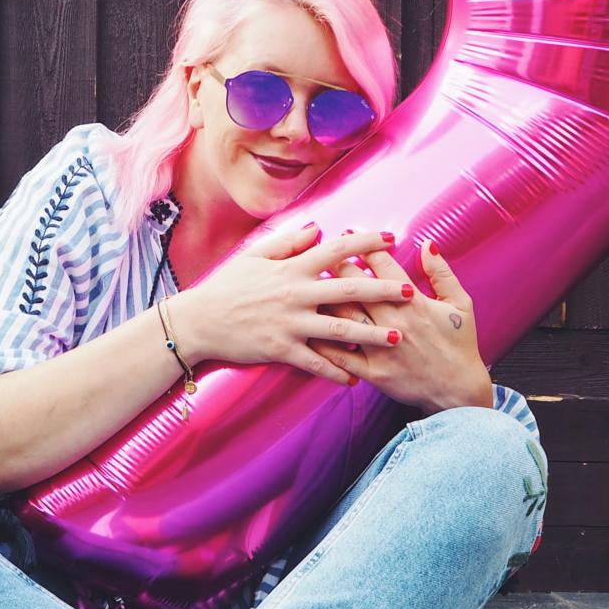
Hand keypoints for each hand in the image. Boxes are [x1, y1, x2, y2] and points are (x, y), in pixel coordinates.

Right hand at [169, 221, 419, 387]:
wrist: (198, 321)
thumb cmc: (226, 286)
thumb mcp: (255, 256)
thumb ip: (289, 242)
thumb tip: (318, 229)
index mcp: (292, 269)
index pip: (337, 250)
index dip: (367, 242)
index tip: (393, 238)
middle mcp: (295, 294)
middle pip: (349, 290)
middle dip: (383, 290)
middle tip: (410, 292)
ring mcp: (290, 324)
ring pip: (340, 330)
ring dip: (372, 334)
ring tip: (398, 338)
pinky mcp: (280, 349)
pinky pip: (315, 363)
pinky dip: (336, 372)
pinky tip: (356, 379)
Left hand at [305, 232, 493, 413]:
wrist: (458, 391)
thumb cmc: (460, 345)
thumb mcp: (461, 304)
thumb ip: (442, 273)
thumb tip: (428, 244)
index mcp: (414, 303)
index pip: (383, 267)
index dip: (364, 247)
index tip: (348, 233)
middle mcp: (394, 322)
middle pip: (356, 288)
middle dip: (337, 267)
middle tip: (320, 254)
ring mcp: (381, 348)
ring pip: (345, 316)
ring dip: (325, 298)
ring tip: (308, 284)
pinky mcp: (373, 372)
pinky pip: (341, 355)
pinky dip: (323, 342)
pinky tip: (307, 328)